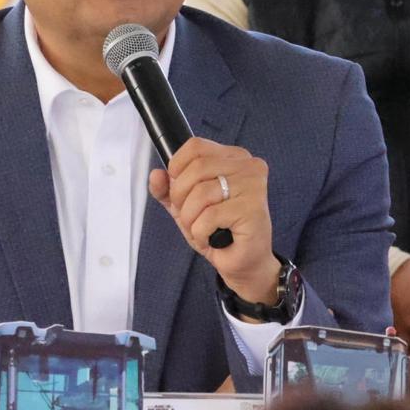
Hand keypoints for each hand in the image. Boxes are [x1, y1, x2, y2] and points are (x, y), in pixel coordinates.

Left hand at [149, 137, 279, 309]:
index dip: (177, 170)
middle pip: (196, 168)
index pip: (195, 147)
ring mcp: (253, 186)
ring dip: (191, 220)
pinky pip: (209, 217)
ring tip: (203, 230)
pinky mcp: (253, 209)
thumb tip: (155, 175)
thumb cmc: (218, 230)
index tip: (181, 192)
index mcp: (234, 157)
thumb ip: (168, 190)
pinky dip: (201, 233)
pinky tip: (213, 239)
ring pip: (200, 194)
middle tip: (192, 217)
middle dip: (182, 199)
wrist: (243, 262)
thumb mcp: (186, 206)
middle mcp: (248, 166)